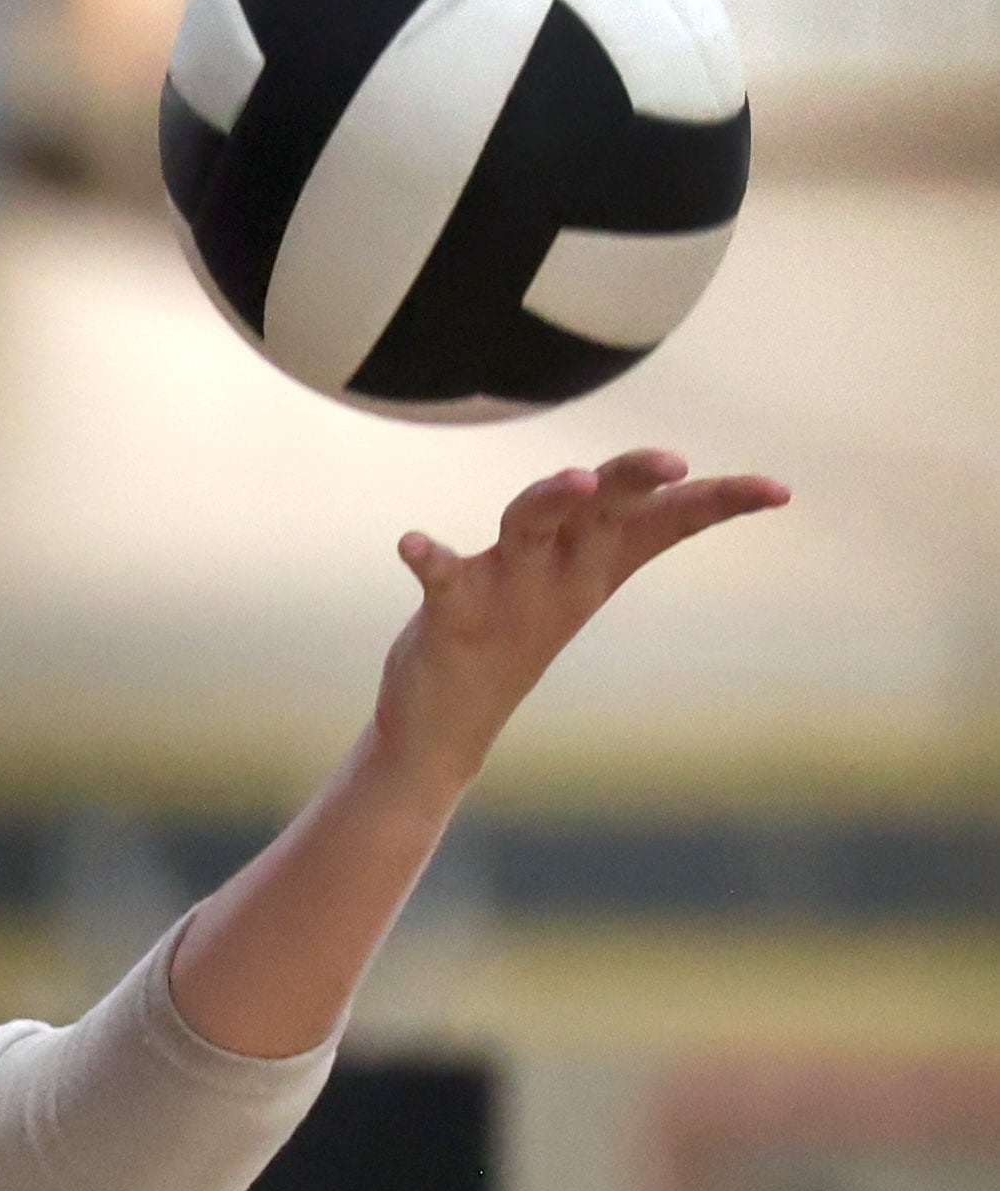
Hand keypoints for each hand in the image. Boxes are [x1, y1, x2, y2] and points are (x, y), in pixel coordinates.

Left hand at [373, 448, 786, 792]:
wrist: (445, 727)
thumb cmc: (510, 634)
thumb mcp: (566, 580)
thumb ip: (588, 520)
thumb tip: (614, 472)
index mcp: (594, 566)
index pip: (668, 522)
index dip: (721, 502)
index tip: (779, 491)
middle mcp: (559, 575)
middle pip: (605, 509)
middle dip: (635, 479)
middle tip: (673, 463)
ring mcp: (507, 593)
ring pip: (532, 527)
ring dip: (550, 500)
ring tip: (575, 480)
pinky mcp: (452, 612)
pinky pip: (442, 577)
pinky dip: (429, 558)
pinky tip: (410, 543)